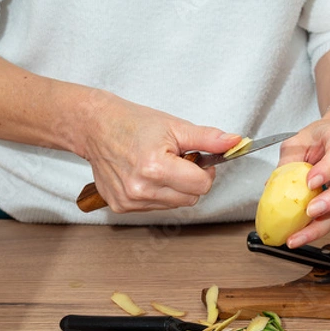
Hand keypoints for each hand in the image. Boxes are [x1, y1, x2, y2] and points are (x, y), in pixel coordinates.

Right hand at [75, 90, 240, 212]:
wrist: (95, 127)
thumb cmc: (132, 123)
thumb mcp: (174, 126)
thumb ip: (208, 138)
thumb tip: (234, 142)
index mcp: (155, 167)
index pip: (202, 185)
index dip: (205, 171)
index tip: (196, 160)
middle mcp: (141, 189)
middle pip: (191, 198)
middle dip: (190, 181)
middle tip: (177, 161)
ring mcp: (130, 200)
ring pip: (174, 205)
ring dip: (174, 189)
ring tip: (159, 166)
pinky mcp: (121, 206)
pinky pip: (154, 207)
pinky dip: (156, 194)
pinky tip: (145, 176)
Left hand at [278, 102, 329, 246]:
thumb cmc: (325, 136)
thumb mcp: (301, 139)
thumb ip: (289, 160)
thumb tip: (271, 186)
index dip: (327, 170)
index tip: (311, 182)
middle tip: (311, 212)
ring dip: (323, 224)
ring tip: (299, 237)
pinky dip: (320, 228)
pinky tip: (303, 236)